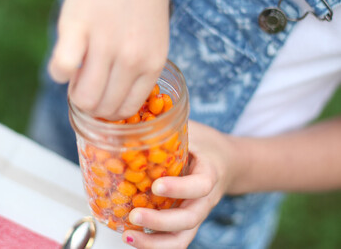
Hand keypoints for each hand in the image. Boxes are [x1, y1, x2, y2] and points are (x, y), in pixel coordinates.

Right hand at [49, 0, 169, 119]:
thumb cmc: (140, 7)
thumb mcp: (153, 42)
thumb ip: (140, 72)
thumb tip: (116, 104)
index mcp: (152, 64)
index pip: (127, 109)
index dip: (110, 113)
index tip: (102, 103)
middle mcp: (131, 59)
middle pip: (104, 108)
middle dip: (92, 106)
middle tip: (87, 90)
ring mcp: (105, 44)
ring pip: (84, 97)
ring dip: (75, 94)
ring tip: (77, 79)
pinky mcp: (77, 28)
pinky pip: (61, 69)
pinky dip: (59, 72)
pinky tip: (65, 62)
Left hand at [121, 120, 239, 247]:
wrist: (225, 162)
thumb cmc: (206, 145)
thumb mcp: (194, 131)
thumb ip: (171, 128)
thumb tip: (136, 117)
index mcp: (209, 174)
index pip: (200, 186)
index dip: (180, 188)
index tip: (157, 185)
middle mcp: (204, 199)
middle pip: (189, 220)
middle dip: (160, 222)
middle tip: (134, 216)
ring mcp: (194, 213)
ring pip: (181, 238)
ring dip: (154, 243)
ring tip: (127, 236)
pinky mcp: (184, 222)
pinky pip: (172, 239)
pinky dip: (152, 243)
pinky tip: (131, 237)